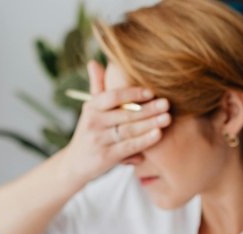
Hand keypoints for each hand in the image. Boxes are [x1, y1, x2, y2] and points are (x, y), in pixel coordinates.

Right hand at [63, 60, 170, 182]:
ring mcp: (98, 140)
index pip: (112, 96)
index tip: (151, 92)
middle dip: (147, 109)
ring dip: (150, 123)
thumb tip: (94, 62)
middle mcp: (93, 122)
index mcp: (91, 107)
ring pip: (129, 130)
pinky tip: (158, 134)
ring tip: (167, 118)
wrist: (75, 164)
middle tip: (166, 103)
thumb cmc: (91, 132)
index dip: (132, 93)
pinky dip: (144, 140)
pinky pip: (129, 146)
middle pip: (124, 113)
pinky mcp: (105, 157)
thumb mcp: (90, 109)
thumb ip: (97, 87)